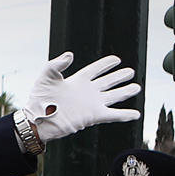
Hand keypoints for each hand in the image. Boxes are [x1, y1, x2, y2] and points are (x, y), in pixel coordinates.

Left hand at [25, 52, 140, 142]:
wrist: (38, 120)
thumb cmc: (39, 99)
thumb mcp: (46, 77)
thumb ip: (57, 64)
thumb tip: (70, 55)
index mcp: (78, 81)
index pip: (95, 69)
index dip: (105, 64)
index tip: (116, 59)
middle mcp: (87, 91)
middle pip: (108, 81)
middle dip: (119, 76)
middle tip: (131, 71)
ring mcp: (92, 104)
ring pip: (114, 96)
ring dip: (126, 92)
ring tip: (136, 87)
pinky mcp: (94, 116)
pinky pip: (113, 115)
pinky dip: (125, 114)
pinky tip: (136, 114)